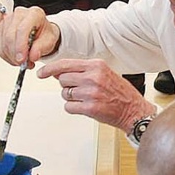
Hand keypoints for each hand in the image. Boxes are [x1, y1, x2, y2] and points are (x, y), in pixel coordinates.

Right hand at [0, 6, 56, 65]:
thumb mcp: (50, 41)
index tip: (22, 59)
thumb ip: (41, 48)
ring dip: (11, 57)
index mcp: (34, 14)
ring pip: (4, 43)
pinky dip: (7, 56)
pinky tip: (16, 58)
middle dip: (15, 54)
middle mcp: (19, 14)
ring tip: (23, 62)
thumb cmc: (44, 34)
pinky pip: (0, 47)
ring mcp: (8, 20)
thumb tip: (32, 56)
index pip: (22, 29)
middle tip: (24, 64)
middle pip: (10, 36)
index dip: (20, 46)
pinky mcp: (1, 29)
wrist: (40, 33)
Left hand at [36, 58, 156, 129]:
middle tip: (80, 90)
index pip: (65, 64)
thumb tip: (58, 72)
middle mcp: (93, 77)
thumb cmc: (119, 92)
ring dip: (71, 98)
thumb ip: (82, 71)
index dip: (50, 69)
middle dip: (67, 85)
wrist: (133, 110)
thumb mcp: (103, 73)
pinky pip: (69, 107)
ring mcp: (91, 93)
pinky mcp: (90, 108)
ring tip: (87, 99)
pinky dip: (74, 108)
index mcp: (96, 66)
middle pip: (62, 79)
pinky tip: (86, 107)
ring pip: (65, 94)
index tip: (41, 73)